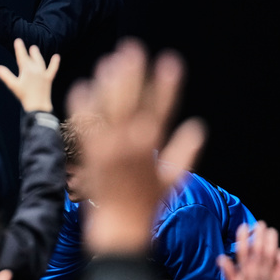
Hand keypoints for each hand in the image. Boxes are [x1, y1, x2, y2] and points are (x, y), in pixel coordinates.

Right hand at [0, 39, 59, 112]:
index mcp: (27, 69)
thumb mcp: (13, 85)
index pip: (22, 56)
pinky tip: (56, 56)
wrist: (38, 105)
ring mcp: (43, 74)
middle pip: (32, 57)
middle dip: (29, 51)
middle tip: (26, 46)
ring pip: (40, 61)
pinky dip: (54, 63)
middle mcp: (36, 69)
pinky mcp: (48, 79)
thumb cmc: (24, 96)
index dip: (19, 48)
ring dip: (37, 55)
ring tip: (35, 49)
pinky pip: (52, 69)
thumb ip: (5, 76)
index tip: (18, 40)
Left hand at [66, 39, 205, 254]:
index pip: (163, 108)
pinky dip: (82, 107)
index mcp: (154, 148)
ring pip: (108, 108)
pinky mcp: (90, 156)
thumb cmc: (147, 207)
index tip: (171, 60)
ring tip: (109, 61)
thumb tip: (198, 127)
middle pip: (132, 101)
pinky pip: (84, 126)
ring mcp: (109, 149)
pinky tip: (81, 86)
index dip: (167, 84)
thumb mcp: (173, 180)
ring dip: (108, 83)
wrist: (120, 231)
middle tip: (131, 48)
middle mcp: (132, 145)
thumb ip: (185, 152)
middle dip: (132, 73)